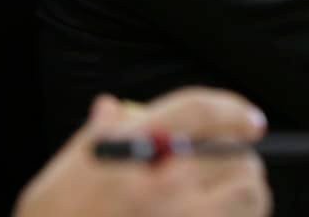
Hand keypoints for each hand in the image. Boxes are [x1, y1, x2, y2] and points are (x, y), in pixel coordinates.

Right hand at [15, 89, 271, 216]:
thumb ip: (94, 138)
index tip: (250, 121)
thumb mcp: (58, 179)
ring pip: (247, 191)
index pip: (197, 112)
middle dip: (238, 158)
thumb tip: (110, 109)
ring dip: (247, 192)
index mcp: (132, 153)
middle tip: (231, 168)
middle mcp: (164, 183)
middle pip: (234, 153)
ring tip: (233, 200)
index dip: (229, 109)